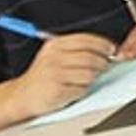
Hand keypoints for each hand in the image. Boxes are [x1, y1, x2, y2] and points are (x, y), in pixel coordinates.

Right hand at [0, 33, 115, 130]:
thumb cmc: (43, 76)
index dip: (103, 44)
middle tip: (104, 67)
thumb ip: (76, 49)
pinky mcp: (57, 90)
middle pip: (90, 57)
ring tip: (84, 80)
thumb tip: (106, 48)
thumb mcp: (54, 55)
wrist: (23, 95)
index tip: (111, 49)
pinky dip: (82, 90)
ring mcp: (54, 74)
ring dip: (92, 79)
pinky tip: (74, 90)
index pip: (86, 39)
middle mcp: (54, 57)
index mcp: (55, 45)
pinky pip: (82, 89)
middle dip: (102, 63)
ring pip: (89, 74)